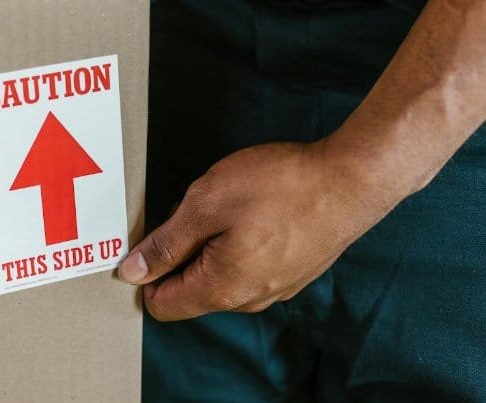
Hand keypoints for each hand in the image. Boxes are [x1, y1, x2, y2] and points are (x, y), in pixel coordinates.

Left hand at [118, 139, 410, 320]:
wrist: (352, 179)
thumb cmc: (282, 186)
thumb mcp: (206, 204)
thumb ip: (166, 243)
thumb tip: (132, 271)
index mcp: (221, 289)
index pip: (162, 306)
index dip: (146, 272)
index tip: (153, 236)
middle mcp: (249, 299)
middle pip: (191, 290)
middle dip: (181, 253)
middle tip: (194, 208)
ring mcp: (276, 287)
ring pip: (221, 275)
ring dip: (212, 244)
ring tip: (228, 204)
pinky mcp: (294, 270)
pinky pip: (249, 265)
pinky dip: (240, 241)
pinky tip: (254, 209)